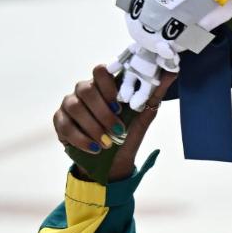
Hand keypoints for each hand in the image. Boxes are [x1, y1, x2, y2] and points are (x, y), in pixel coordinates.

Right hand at [53, 65, 173, 179]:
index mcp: (104, 86)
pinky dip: (81, 139)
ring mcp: (69, 104)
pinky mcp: (59, 120)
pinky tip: (95, 148)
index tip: (120, 104)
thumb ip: (153, 94)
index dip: (108, 85)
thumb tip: (172, 72)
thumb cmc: (127, 134)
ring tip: (107, 143)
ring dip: (93, 127)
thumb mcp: (143, 116)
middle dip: (103, 112)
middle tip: (117, 130)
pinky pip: (64, 125)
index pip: (101, 71)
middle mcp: (84, 91)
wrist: (113, 161)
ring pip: (74, 106)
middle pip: (86, 89)